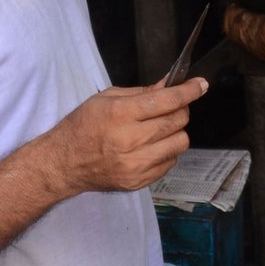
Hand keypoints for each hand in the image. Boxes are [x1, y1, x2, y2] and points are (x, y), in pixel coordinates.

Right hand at [46, 79, 205, 194]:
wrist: (64, 163)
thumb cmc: (83, 126)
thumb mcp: (106, 99)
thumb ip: (142, 93)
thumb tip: (170, 85)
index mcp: (120, 114)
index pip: (166, 101)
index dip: (188, 91)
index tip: (200, 85)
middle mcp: (129, 140)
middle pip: (177, 121)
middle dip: (180, 109)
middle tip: (171, 107)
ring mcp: (135, 164)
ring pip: (180, 143)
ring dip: (175, 132)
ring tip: (158, 129)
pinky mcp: (138, 181)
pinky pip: (170, 162)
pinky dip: (166, 151)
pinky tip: (150, 147)